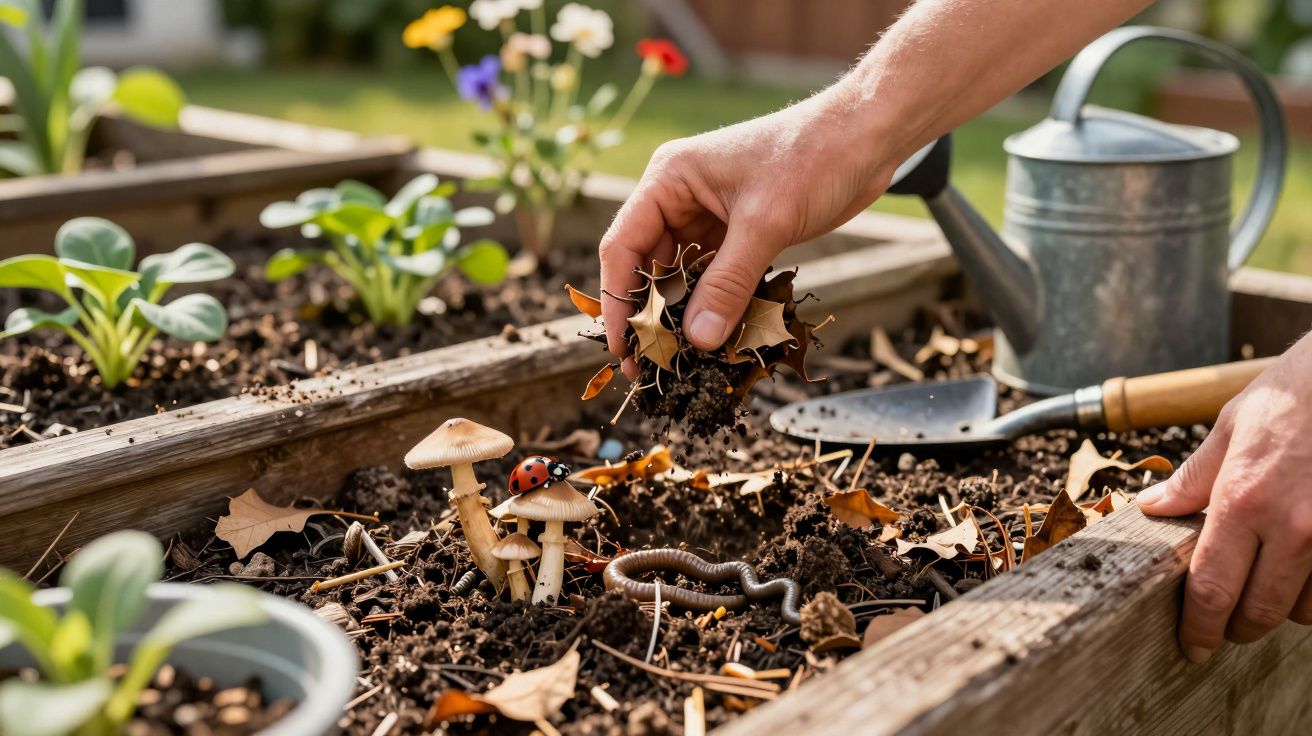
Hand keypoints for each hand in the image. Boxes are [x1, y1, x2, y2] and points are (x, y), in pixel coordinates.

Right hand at [598, 81, 900, 376]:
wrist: (868, 136)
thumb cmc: (813, 157)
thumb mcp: (765, 224)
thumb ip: (728, 284)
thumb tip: (697, 340)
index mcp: (669, 179)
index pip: (624, 246)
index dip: (619, 300)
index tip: (623, 348)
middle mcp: (680, 196)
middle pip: (648, 265)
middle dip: (650, 315)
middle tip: (651, 366)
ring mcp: (709, 214)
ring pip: (682, 275)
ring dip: (683, 314)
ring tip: (681, 361)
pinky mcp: (739, 231)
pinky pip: (715, 276)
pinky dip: (715, 304)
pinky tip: (716, 337)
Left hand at [1137, 332, 1311, 661]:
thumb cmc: (1292, 395)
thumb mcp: (1231, 427)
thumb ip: (1194, 478)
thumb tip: (1154, 508)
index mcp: (1244, 501)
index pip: (1212, 588)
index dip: (1198, 627)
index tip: (1192, 647)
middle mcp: (1292, 527)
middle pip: (1258, 612)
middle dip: (1236, 627)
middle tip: (1223, 626)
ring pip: (1304, 609)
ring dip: (1281, 607)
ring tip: (1264, 584)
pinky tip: (1301, 571)